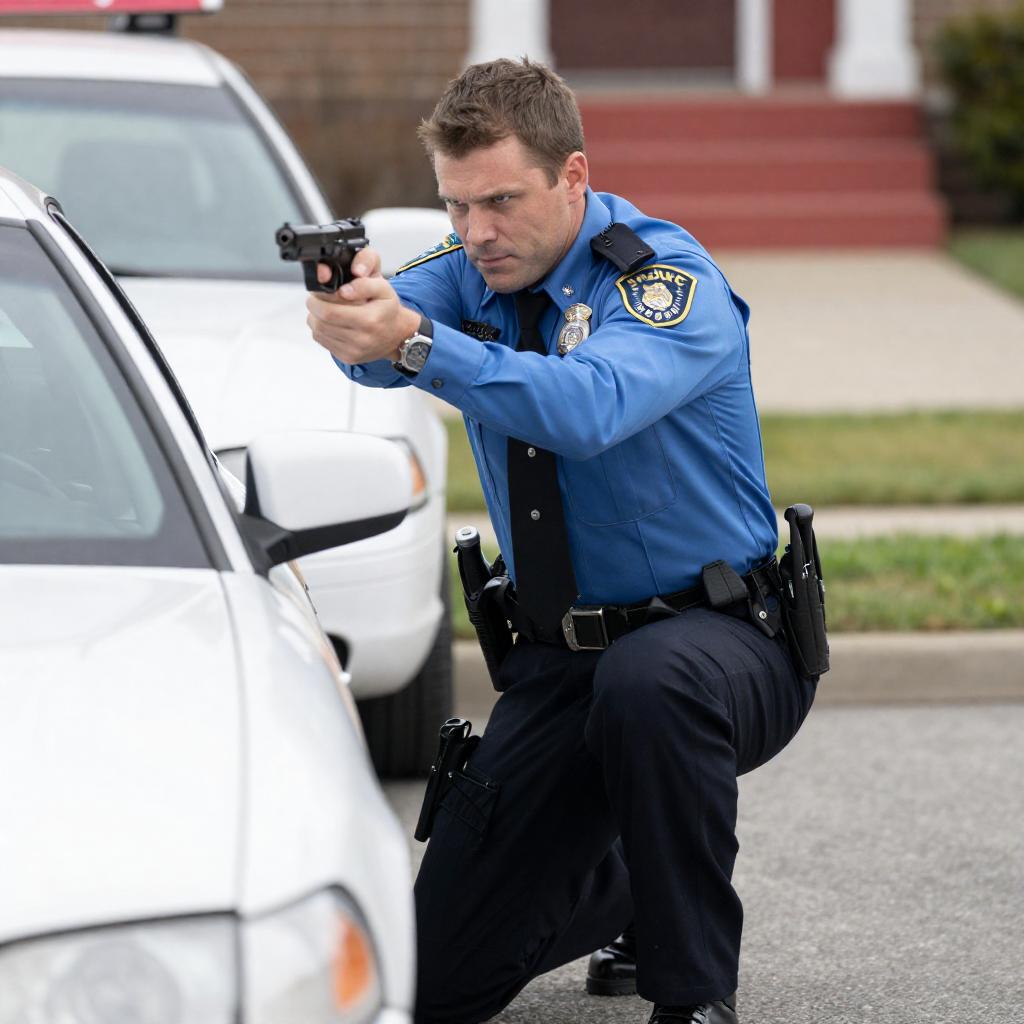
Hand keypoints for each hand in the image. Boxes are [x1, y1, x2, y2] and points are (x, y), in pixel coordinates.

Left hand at [305, 247, 420, 364]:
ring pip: (318, 332)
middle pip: (320, 323)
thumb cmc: (388, 309)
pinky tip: (332, 323)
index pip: (329, 311)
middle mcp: (361, 339)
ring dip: (316, 318)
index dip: (317, 299)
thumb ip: (363, 284)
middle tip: (318, 300)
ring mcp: (353, 351)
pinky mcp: (347, 358)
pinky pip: (323, 341)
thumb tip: (343, 291)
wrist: (397, 335)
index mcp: (369, 320)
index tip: (319, 292)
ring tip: (327, 310)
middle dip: (314, 308)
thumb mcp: (383, 289)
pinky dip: (322, 330)